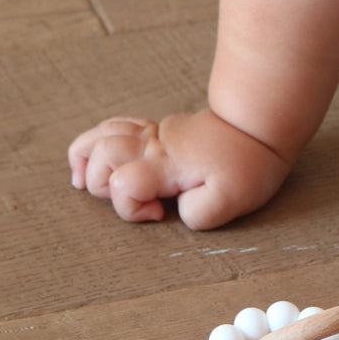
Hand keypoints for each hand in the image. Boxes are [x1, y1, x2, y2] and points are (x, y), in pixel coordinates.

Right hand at [67, 109, 291, 229]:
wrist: (257, 130)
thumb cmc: (246, 167)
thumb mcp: (231, 201)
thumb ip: (197, 213)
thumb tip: (173, 209)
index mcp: (168, 165)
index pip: (123, 183)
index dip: (130, 207)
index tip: (158, 214)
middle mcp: (152, 145)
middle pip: (101, 154)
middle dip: (100, 183)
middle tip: (128, 199)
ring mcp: (151, 134)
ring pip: (100, 134)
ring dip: (85, 158)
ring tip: (81, 181)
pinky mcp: (155, 130)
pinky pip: (114, 126)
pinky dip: (95, 141)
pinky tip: (93, 159)